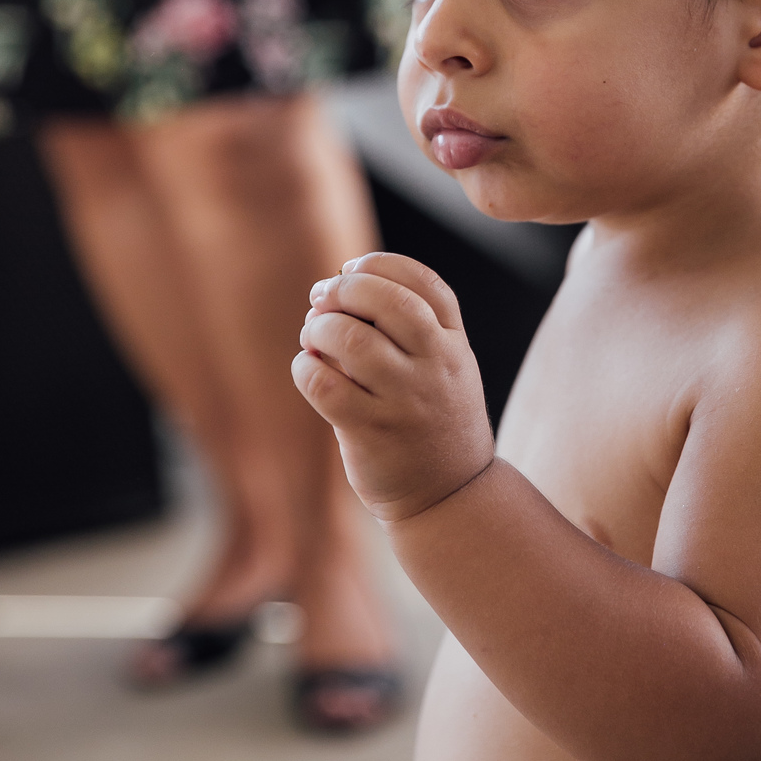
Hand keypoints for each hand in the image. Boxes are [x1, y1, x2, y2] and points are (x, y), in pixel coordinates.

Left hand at [293, 252, 492, 523]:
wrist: (450, 495)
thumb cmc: (434, 419)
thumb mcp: (447, 366)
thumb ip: (412, 325)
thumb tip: (334, 288)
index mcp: (454, 343)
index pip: (424, 283)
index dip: (380, 265)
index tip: (352, 267)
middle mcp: (436, 366)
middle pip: (388, 302)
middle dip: (344, 289)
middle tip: (321, 297)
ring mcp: (406, 400)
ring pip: (353, 342)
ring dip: (319, 328)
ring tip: (312, 336)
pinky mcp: (373, 433)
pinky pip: (326, 387)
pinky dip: (305, 368)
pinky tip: (307, 368)